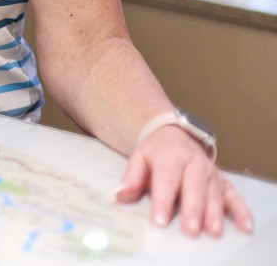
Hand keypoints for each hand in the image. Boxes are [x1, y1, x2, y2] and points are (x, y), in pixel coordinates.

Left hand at [115, 125, 252, 235]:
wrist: (174, 134)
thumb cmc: (155, 153)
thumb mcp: (138, 158)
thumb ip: (131, 177)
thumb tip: (120, 195)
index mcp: (170, 156)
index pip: (166, 179)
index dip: (163, 200)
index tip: (160, 220)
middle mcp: (194, 163)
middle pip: (194, 187)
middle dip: (192, 209)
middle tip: (190, 230)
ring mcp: (211, 172)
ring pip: (214, 193)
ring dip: (214, 213)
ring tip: (212, 231)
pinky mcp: (223, 181)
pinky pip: (234, 195)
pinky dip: (241, 210)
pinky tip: (245, 226)